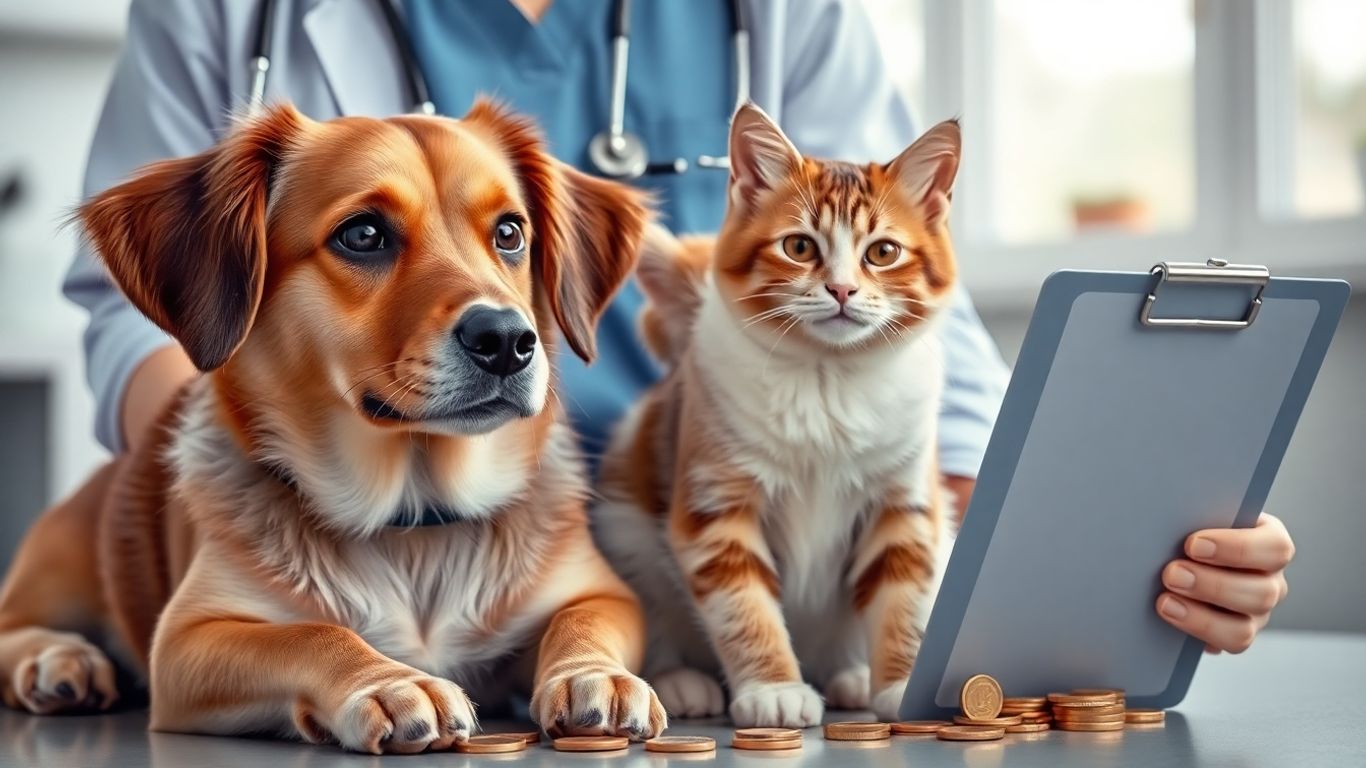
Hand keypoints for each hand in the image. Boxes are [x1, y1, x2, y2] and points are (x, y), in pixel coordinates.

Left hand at [1156, 514, 1292, 653]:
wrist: (1176, 552)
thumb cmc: (1188, 526)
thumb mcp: (1195, 515)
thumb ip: (1192, 517)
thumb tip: (1164, 519)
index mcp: (1269, 541)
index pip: (1274, 548)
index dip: (1236, 548)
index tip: (1193, 544)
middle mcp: (1271, 580)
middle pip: (1262, 593)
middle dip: (1212, 586)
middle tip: (1171, 573)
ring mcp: (1257, 612)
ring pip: (1245, 627)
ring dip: (1202, 617)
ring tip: (1165, 601)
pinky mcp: (1237, 633)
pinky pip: (1227, 644)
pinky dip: (1199, 633)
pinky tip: (1174, 617)